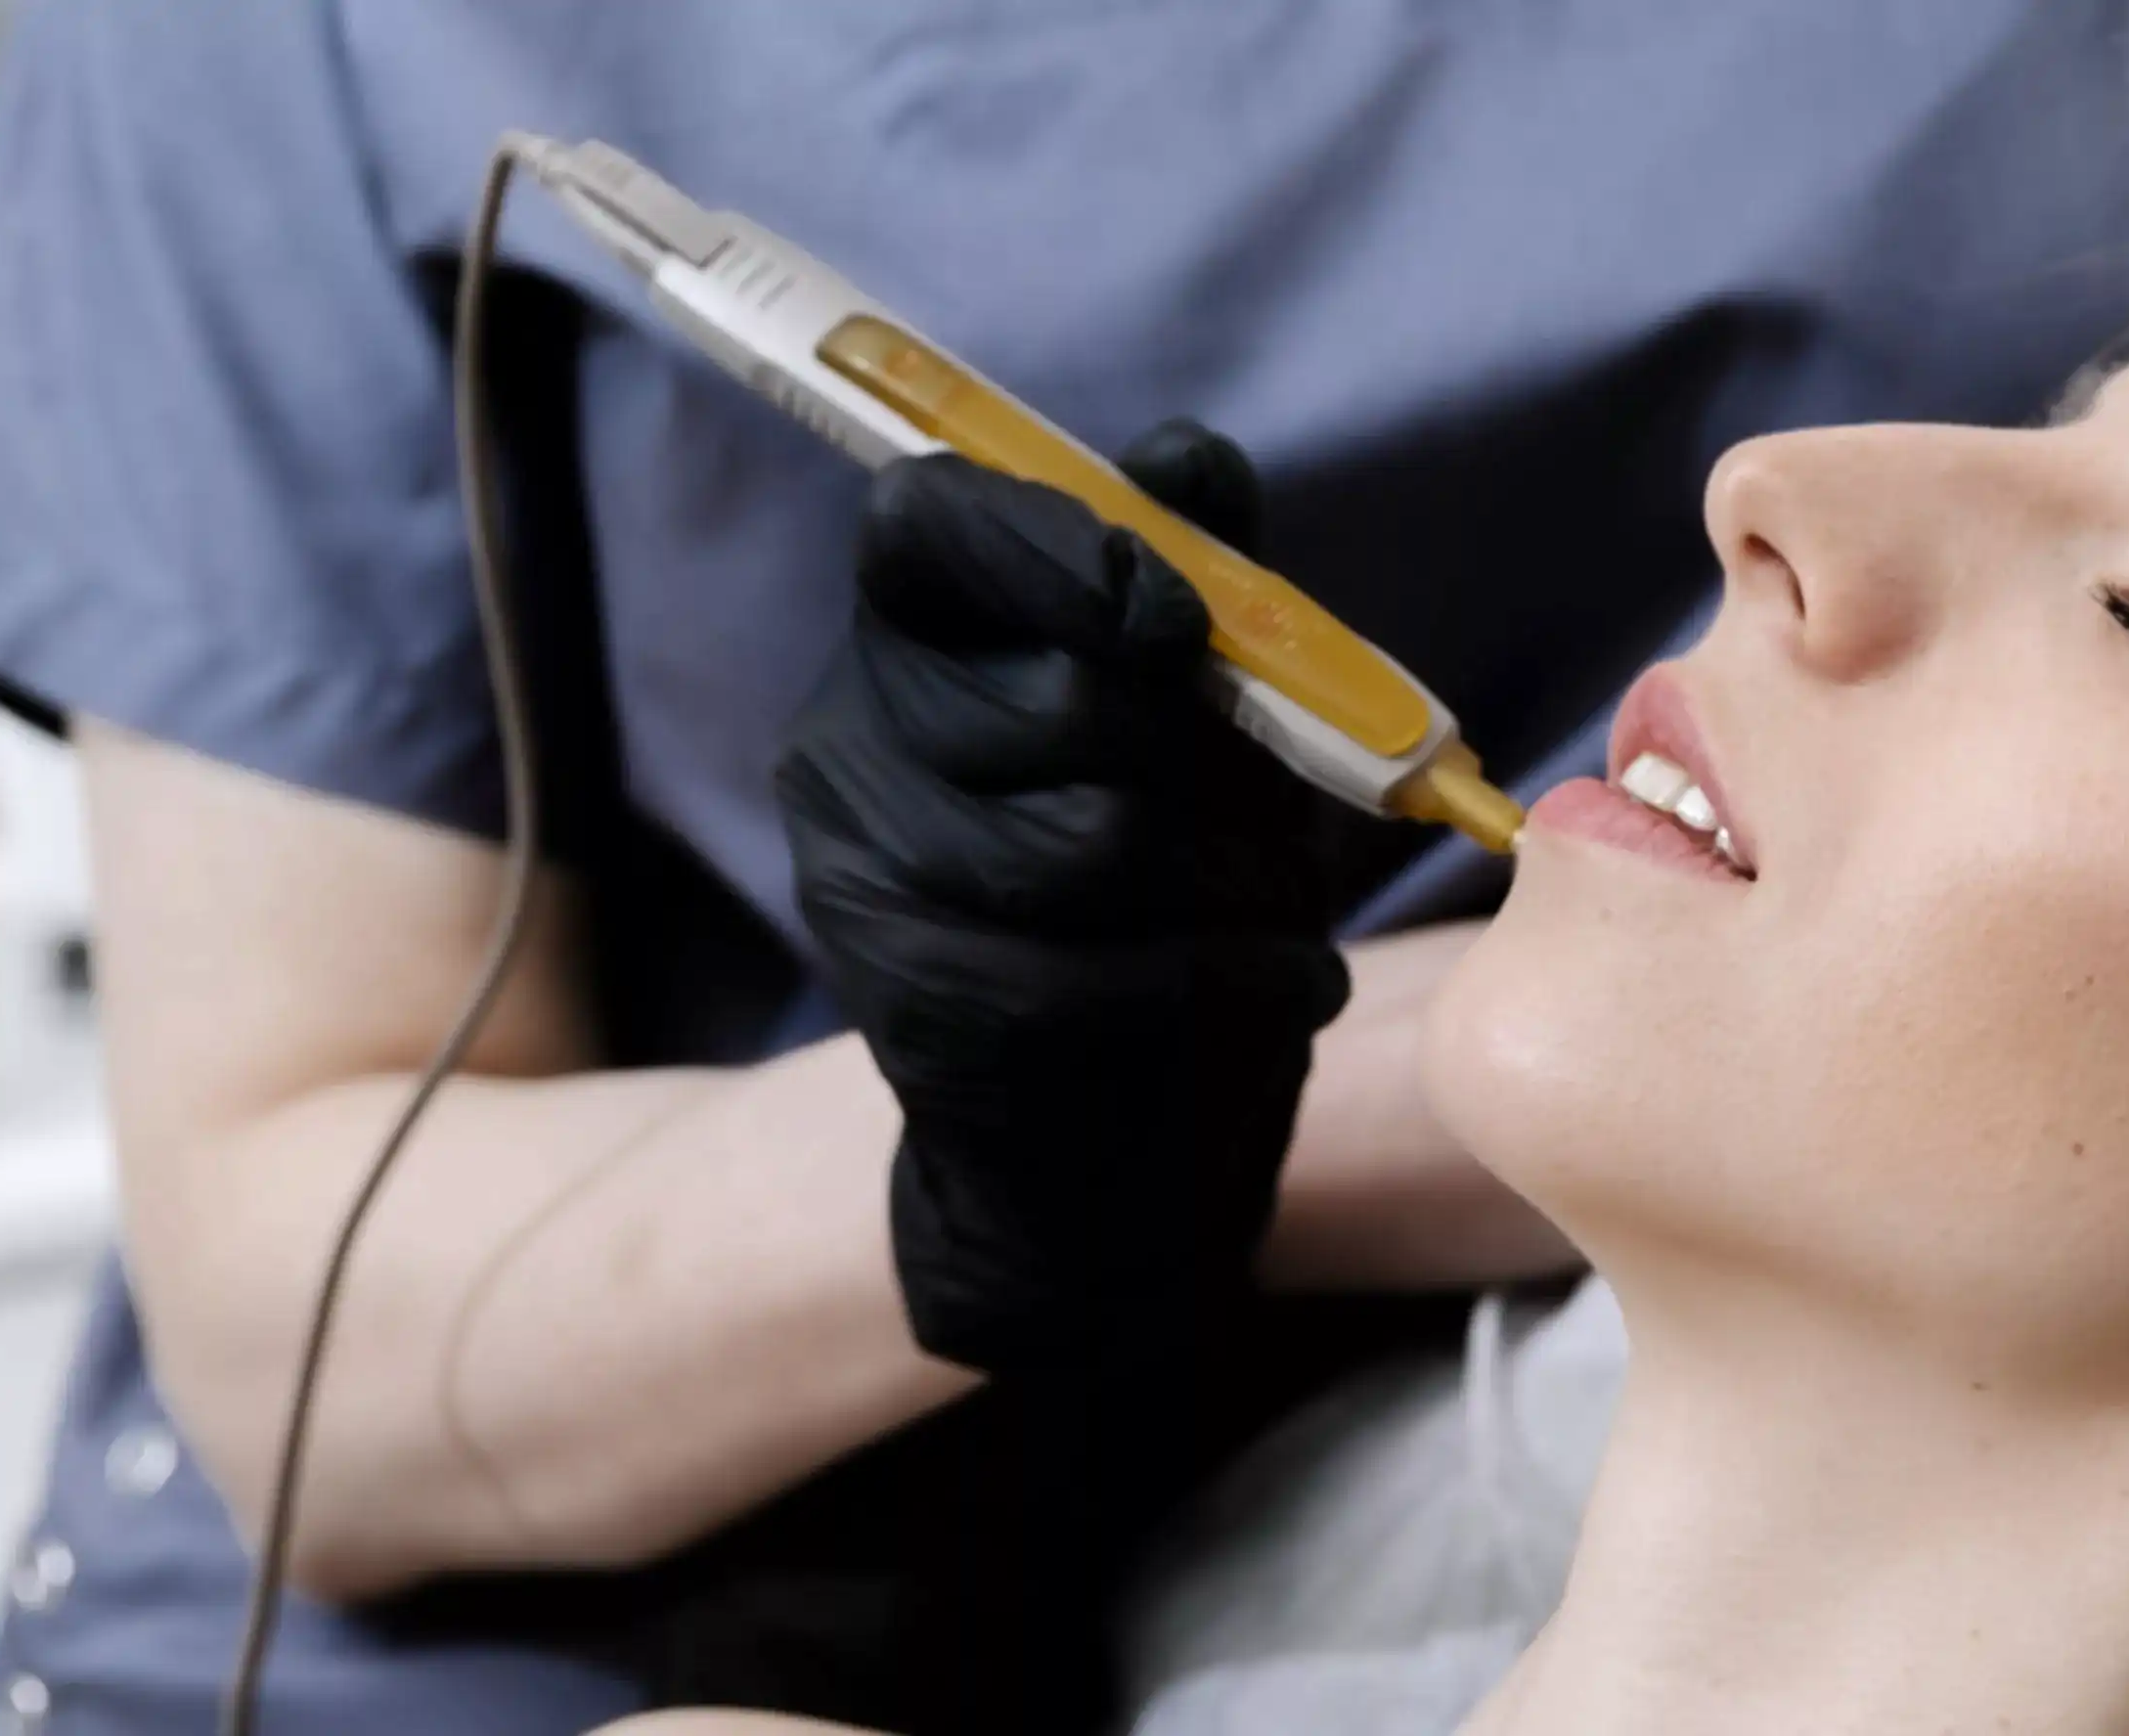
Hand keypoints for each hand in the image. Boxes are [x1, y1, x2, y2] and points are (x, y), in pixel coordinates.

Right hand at [779, 421, 1349, 1375]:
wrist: (1115, 1153)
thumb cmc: (1170, 899)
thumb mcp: (1208, 724)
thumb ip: (1200, 580)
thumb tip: (1186, 454)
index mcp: (910, 637)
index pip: (928, 521)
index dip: (1054, 548)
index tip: (1171, 614)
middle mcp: (845, 739)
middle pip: (1056, 695)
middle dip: (1202, 764)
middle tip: (1259, 823)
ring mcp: (858, 875)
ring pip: (1087, 839)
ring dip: (1228, 884)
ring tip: (1266, 914)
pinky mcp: (909, 1000)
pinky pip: (1098, 969)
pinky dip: (1234, 978)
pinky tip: (1283, 987)